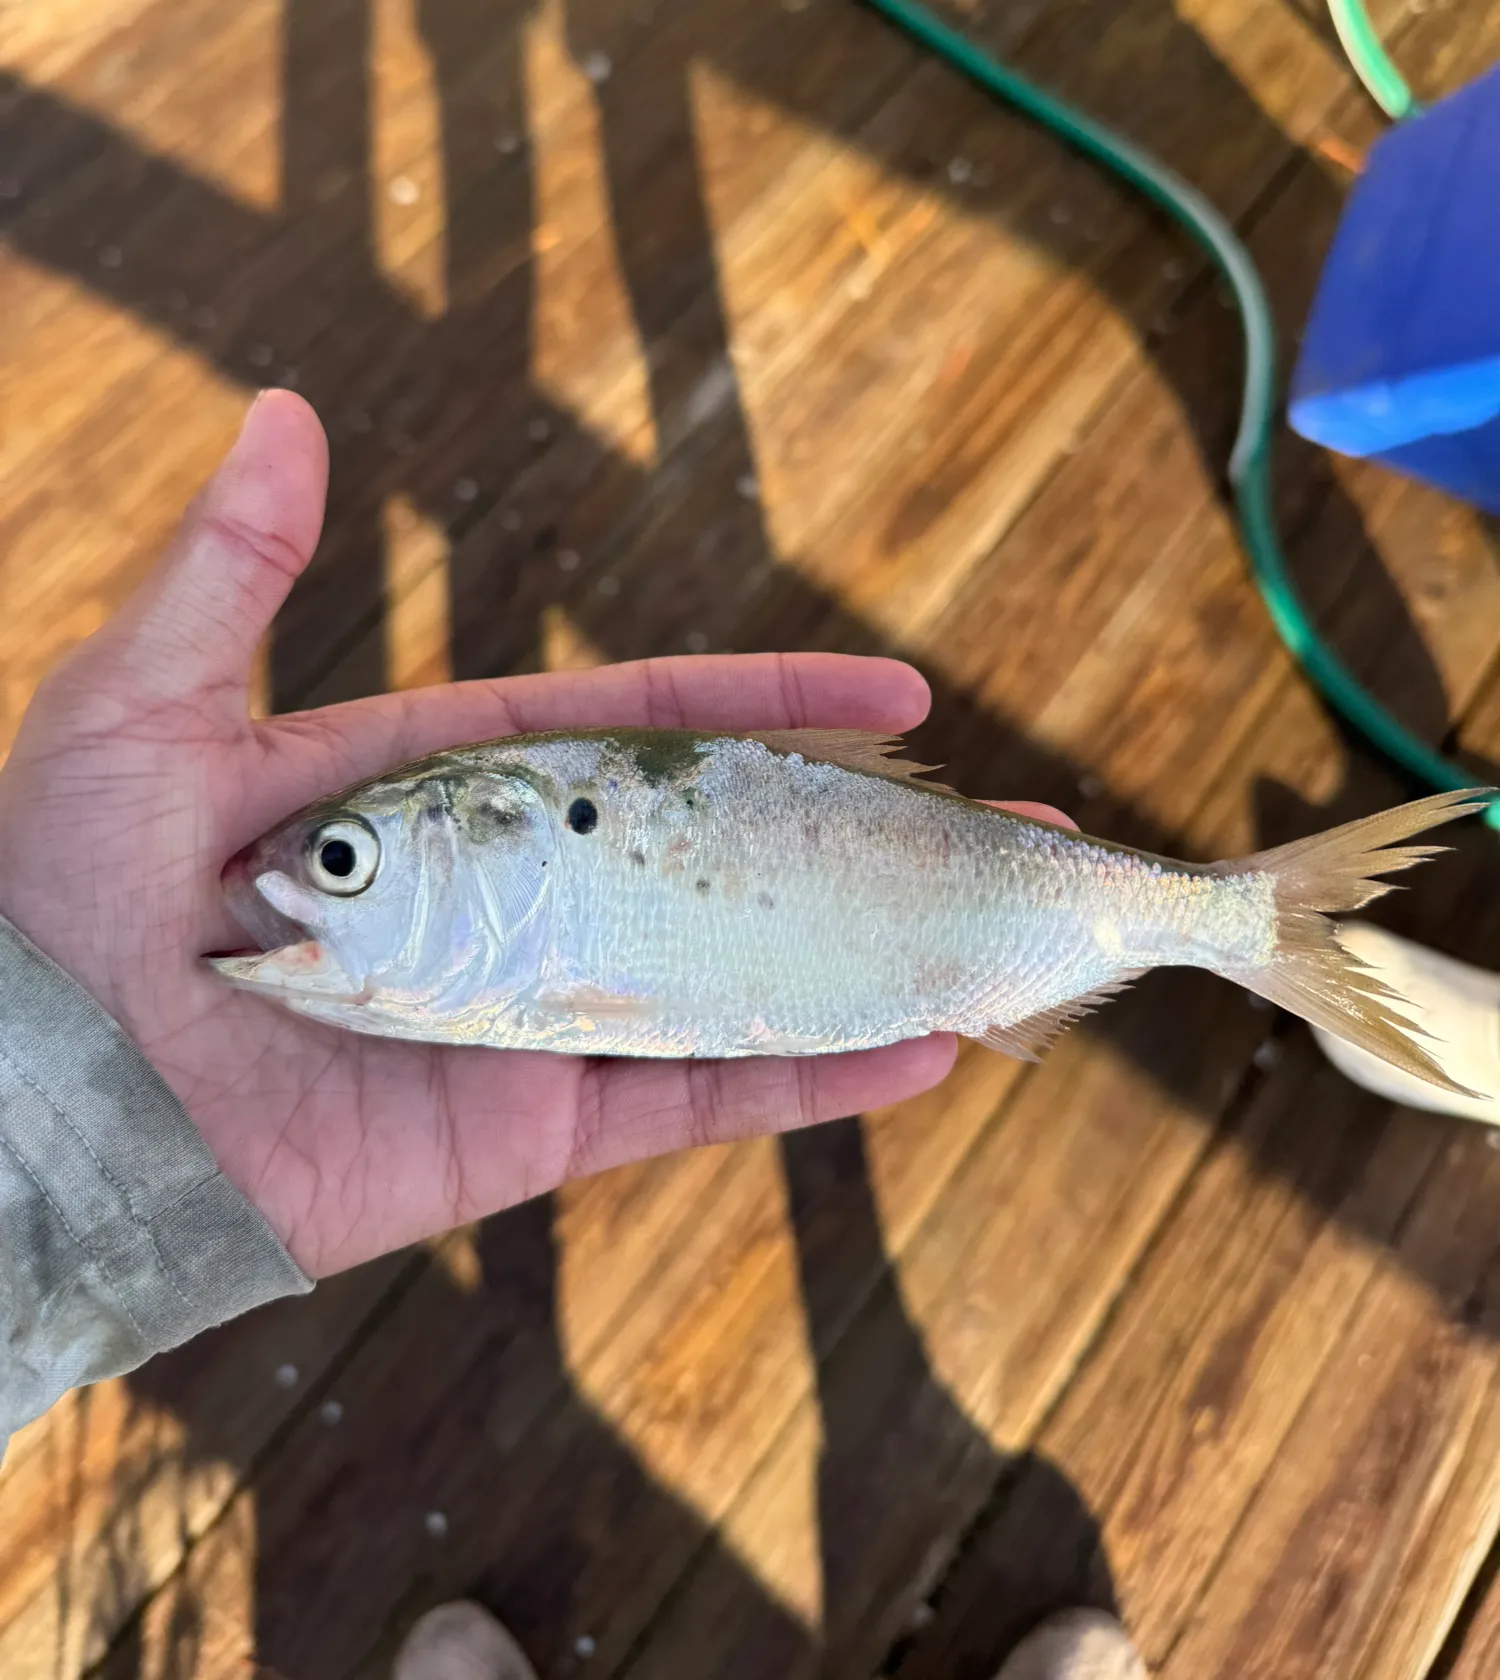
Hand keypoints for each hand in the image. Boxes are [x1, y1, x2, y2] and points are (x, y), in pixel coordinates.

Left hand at [0, 393, 1069, 1276]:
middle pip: (724, 850)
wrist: (43, 1109)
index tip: (895, 690)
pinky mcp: (538, 1119)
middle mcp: (518, 895)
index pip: (646, 728)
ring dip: (870, 951)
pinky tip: (925, 1047)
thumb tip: (291, 412)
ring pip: (737, 974)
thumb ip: (233, 572)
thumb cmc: (68, 894)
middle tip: (1002, 818)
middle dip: (863, 832)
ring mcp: (540, 1010)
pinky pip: (697, 1096)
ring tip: (1000, 931)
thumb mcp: (141, 705)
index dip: (771, 701)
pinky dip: (809, 1080)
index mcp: (453, 790)